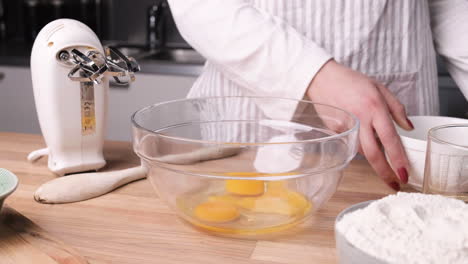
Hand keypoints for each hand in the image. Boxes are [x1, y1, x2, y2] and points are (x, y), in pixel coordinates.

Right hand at [307, 60, 412, 189]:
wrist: (322, 78)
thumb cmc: (351, 81)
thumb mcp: (379, 88)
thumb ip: (397, 108)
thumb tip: (408, 127)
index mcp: (374, 108)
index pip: (389, 140)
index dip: (398, 159)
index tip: (405, 173)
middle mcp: (360, 120)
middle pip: (373, 154)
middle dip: (385, 172)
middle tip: (394, 184)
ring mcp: (345, 127)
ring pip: (362, 152)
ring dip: (374, 160)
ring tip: (383, 163)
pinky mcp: (335, 131)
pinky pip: (352, 144)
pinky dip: (360, 146)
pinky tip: (362, 139)